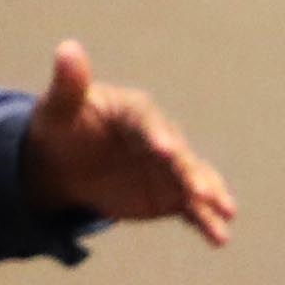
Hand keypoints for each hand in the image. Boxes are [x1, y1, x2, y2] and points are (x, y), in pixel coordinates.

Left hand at [22, 42, 237, 243]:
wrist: (68, 162)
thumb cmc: (63, 127)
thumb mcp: (58, 108)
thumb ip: (69, 83)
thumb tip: (68, 48)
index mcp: (136, 112)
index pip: (148, 123)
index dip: (157, 135)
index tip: (166, 150)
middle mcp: (161, 137)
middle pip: (179, 155)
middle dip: (190, 173)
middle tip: (201, 191)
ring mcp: (170, 168)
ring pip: (194, 181)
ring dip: (210, 196)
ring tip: (226, 212)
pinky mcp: (171, 194)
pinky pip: (192, 208)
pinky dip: (206, 221)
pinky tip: (220, 237)